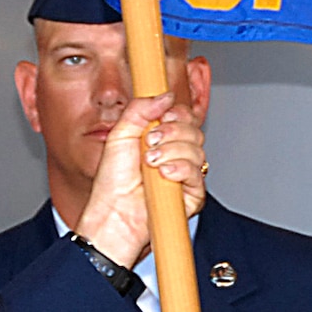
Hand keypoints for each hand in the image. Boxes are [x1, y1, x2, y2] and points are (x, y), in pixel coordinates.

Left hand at [74, 93, 206, 268]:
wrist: (113, 215)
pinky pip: (198, 173)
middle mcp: (174, 154)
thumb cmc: (112, 184)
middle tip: (151, 142)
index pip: (183, 116)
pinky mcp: (192, 194)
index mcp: (160, 139)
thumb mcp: (119, 135)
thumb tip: (165, 95)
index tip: (161, 118)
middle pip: (193, 129)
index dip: (176, 113)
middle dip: (172, 132)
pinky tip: (164, 174)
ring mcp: (184, 174)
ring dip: (172, 151)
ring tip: (151, 163)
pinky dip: (181, 169)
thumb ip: (140, 109)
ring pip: (197, 149)